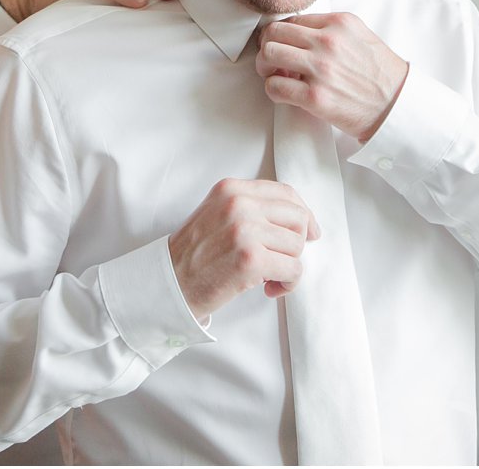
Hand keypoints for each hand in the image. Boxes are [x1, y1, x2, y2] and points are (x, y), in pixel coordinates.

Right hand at [168, 178, 319, 320]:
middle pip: (298, 218)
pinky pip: (294, 270)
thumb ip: (251, 207)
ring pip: (297, 246)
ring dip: (289, 266)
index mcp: (231, 189)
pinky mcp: (251, 259)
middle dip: (296, 243)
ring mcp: (245, 230)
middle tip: (280, 259)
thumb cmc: (195, 254)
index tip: (309, 232)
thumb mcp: (218, 214)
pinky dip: (288, 283)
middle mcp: (238, 204)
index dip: (303, 214)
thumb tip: (301, 218)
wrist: (168, 284)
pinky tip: (270, 288)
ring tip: (269, 276)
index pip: (285, 192)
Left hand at [256, 12, 408, 141]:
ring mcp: (320, 69)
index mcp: (339, 23)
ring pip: (269, 55)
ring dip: (266, 66)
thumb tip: (299, 30)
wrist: (395, 106)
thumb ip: (331, 29)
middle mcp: (328, 42)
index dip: (283, 33)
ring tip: (274, 73)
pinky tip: (284, 91)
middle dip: (267, 45)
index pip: (293, 19)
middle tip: (271, 57)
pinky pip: (275, 86)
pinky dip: (273, 89)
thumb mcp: (361, 35)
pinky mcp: (315, 97)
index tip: (283, 44)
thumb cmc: (381, 74)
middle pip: (275, 33)